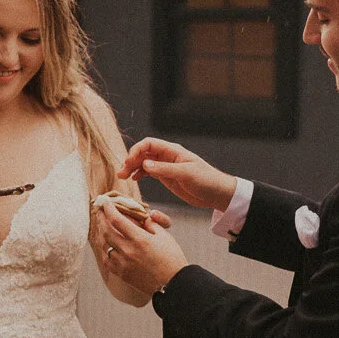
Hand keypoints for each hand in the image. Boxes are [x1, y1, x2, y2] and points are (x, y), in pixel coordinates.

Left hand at [90, 198, 187, 301]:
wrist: (173, 284)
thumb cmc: (172, 259)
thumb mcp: (164, 237)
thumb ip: (151, 224)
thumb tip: (143, 216)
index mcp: (140, 239)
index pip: (117, 220)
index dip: (109, 209)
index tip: (107, 203)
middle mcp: (128, 251)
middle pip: (106, 231)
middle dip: (101, 219)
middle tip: (100, 212)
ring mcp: (123, 263)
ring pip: (105, 246)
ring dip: (102, 234)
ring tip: (103, 227)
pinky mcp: (122, 274)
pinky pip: (107, 260)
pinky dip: (106, 250)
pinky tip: (108, 246)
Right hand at [118, 136, 236, 210]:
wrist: (217, 193)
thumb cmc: (206, 180)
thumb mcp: (185, 174)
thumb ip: (164, 169)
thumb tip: (145, 164)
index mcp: (172, 151)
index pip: (149, 144)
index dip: (136, 150)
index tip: (128, 162)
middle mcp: (167, 156)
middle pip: (143, 153)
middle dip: (130, 161)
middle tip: (121, 173)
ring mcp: (166, 166)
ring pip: (144, 163)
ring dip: (132, 168)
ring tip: (122, 177)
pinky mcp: (167, 177)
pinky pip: (149, 172)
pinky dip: (140, 174)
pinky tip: (134, 179)